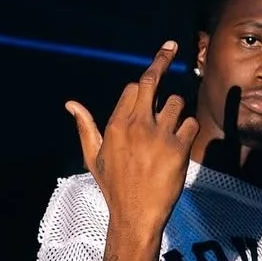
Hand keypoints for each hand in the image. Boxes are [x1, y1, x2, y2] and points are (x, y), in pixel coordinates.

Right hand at [66, 42, 199, 242]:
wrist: (136, 215)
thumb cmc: (114, 187)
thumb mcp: (94, 156)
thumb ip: (86, 127)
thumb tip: (70, 104)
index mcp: (116, 124)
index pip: (133, 88)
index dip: (141, 89)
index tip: (150, 79)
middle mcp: (137, 124)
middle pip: (152, 81)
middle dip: (162, 60)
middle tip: (171, 45)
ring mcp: (159, 134)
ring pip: (176, 102)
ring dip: (176, 111)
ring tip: (169, 131)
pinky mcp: (179, 147)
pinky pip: (191, 123)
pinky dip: (188, 130)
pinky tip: (180, 144)